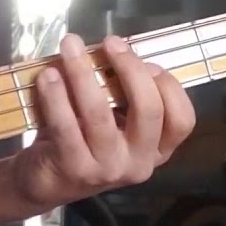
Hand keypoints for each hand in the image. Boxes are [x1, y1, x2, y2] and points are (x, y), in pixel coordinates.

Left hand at [8, 33, 194, 210]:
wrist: (43, 184)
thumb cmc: (81, 143)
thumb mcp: (113, 122)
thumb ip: (123, 94)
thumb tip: (120, 51)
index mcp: (156, 151)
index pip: (182, 120)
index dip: (169, 86)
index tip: (149, 61)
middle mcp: (138, 164)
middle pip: (148, 110)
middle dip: (131, 68)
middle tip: (111, 42)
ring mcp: (107, 170)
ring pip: (100, 113)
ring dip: (83, 73)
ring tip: (70, 47)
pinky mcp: (74, 169)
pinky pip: (65, 126)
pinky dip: (55, 96)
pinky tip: (47, 76)